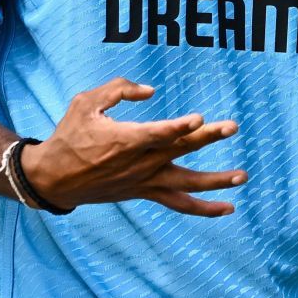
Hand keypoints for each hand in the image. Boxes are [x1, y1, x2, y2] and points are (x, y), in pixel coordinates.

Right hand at [21, 77, 245, 216]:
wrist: (55, 178)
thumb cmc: (70, 136)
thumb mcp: (85, 103)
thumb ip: (119, 89)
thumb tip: (150, 91)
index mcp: (124, 140)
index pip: (158, 134)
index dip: (178, 127)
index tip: (198, 118)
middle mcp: (139, 163)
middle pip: (179, 150)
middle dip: (207, 137)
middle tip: (232, 126)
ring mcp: (144, 181)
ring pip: (186, 183)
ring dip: (215, 181)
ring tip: (242, 176)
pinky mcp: (145, 192)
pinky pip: (178, 203)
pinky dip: (203, 209)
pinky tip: (226, 208)